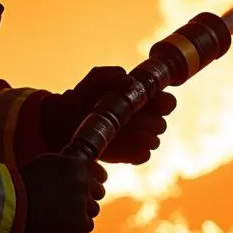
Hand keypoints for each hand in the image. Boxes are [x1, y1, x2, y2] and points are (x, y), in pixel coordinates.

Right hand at [21, 153, 106, 232]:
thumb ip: (66, 165)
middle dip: (87, 199)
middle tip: (71, 205)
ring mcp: (82, 200)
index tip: (88, 189)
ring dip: (81, 214)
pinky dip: (76, 229)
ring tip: (63, 219)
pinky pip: (87, 225)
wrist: (12, 204)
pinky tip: (63, 230)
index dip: (94, 182)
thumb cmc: (22, 183)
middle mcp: (83, 180)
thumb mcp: (46, 164)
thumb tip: (77, 167)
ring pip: (94, 210)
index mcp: (77, 164)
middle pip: (99, 192)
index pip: (100, 173)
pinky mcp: (80, 220)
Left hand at [40, 66, 177, 164]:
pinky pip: (143, 156)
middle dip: (150, 122)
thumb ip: (111, 75)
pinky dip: (135, 152)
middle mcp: (145, 118)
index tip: (154, 103)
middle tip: (132, 120)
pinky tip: (120, 146)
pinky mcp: (129, 154)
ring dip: (141, 137)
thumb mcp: (95, 79)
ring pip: (154, 141)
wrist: (65, 119)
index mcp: (143, 98)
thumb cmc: (84, 95)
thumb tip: (129, 82)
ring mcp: (138, 137)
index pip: (167, 102)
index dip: (164, 103)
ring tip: (123, 132)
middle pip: (161, 124)